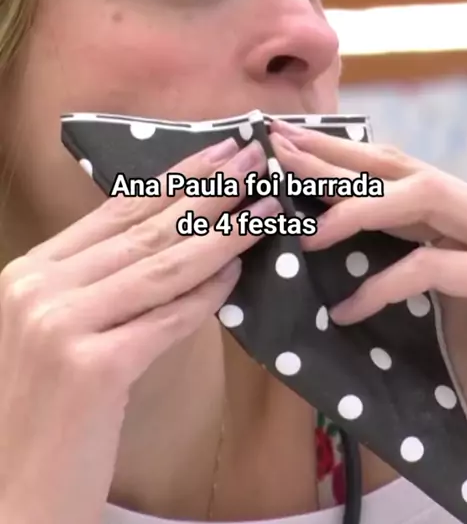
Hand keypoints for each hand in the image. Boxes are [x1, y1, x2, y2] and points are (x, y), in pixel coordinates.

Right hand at [0, 138, 276, 523]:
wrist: (13, 494)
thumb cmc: (44, 411)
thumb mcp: (59, 330)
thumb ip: (103, 283)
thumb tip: (181, 239)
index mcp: (30, 270)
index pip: (115, 209)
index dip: (174, 177)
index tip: (219, 152)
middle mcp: (39, 288)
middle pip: (144, 229)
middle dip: (208, 191)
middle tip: (255, 160)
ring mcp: (61, 326)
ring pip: (161, 268)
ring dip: (222, 235)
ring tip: (266, 209)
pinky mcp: (91, 369)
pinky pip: (165, 319)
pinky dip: (205, 297)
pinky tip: (237, 275)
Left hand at [270, 120, 466, 430]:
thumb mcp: (430, 286)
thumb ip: (390, 255)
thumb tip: (315, 235)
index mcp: (452, 208)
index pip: (390, 165)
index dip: (337, 149)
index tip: (287, 138)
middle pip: (398, 166)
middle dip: (334, 156)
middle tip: (279, 146)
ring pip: (421, 195)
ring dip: (357, 206)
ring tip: (306, 231)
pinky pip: (429, 267)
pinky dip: (383, 286)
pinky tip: (345, 312)